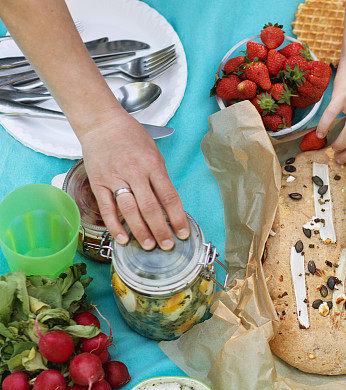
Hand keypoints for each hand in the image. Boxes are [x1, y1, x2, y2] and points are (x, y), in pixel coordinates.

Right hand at [79, 110, 188, 249]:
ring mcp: (114, 178)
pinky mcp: (98, 183)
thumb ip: (160, 178)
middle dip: (161, 230)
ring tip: (149, 245)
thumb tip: (168, 204)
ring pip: (129, 211)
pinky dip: (114, 226)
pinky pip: (107, 208)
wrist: (101, 123)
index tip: (183, 233)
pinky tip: (123, 238)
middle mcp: (134, 173)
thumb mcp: (154, 153)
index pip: (169, 197)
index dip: (178, 218)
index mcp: (152, 165)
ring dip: (140, 231)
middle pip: (150, 208)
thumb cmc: (130, 137)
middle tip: (167, 245)